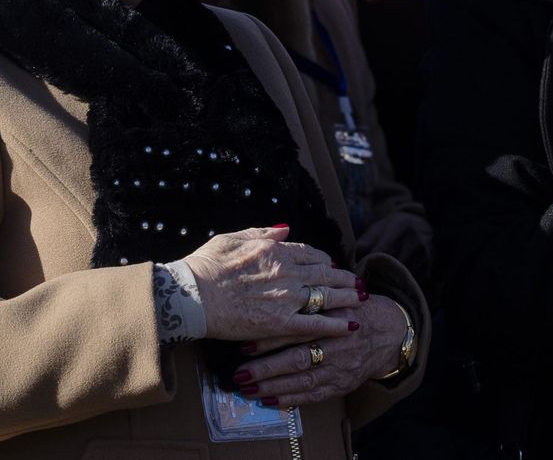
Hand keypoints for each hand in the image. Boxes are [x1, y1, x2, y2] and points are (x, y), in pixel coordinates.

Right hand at [182, 225, 362, 341]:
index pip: (310, 253)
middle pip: (325, 273)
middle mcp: (286, 272)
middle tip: (357, 282)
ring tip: (361, 298)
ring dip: (348, 296)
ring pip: (327, 296)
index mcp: (275, 251)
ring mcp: (285, 298)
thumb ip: (262, 233)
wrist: (192, 296)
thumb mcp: (232, 239)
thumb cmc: (205, 266)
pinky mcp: (279, 323)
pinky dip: (336, 324)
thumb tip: (285, 228)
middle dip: (344, 277)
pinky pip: (315, 324)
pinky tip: (350, 325)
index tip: (331, 264)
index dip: (324, 259)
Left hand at [231, 295, 406, 406]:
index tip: (245, 341)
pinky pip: (312, 395)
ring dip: (273, 387)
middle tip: (239, 373)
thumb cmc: (354, 309)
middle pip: (299, 357)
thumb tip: (277, 280)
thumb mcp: (339, 293)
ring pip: (303, 380)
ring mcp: (340, 367)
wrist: (389, 333)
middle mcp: (338, 343)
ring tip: (247, 389)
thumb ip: (313, 289)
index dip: (272, 336)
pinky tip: (268, 401)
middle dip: (267, 367)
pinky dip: (290, 399)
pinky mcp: (341, 385)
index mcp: (336, 316)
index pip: (299, 327)